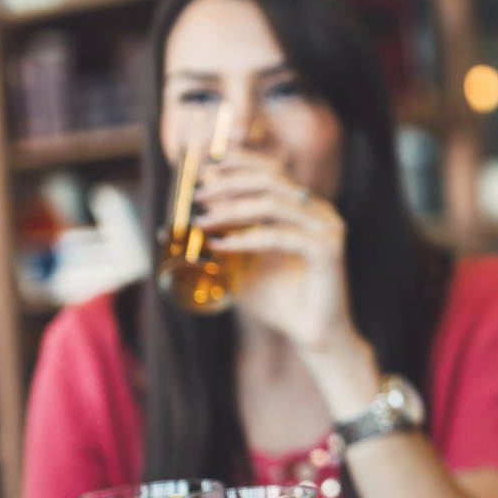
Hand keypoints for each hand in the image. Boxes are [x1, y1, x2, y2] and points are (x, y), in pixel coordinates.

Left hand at [194, 149, 356, 356]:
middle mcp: (320, 212)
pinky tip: (221, 243)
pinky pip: (280, 236)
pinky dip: (247, 238)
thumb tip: (169, 228)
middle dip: (230, 181)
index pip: (273, 170)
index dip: (239, 161)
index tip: (204, 167)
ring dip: (232, 209)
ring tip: (202, 220)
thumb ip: (218, 242)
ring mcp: (327, 228)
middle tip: (198, 192)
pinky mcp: (328, 249)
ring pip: (273, 203)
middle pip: (273, 177)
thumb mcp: (240, 265)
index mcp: (305, 208)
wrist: (311, 337)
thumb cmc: (278, 301)